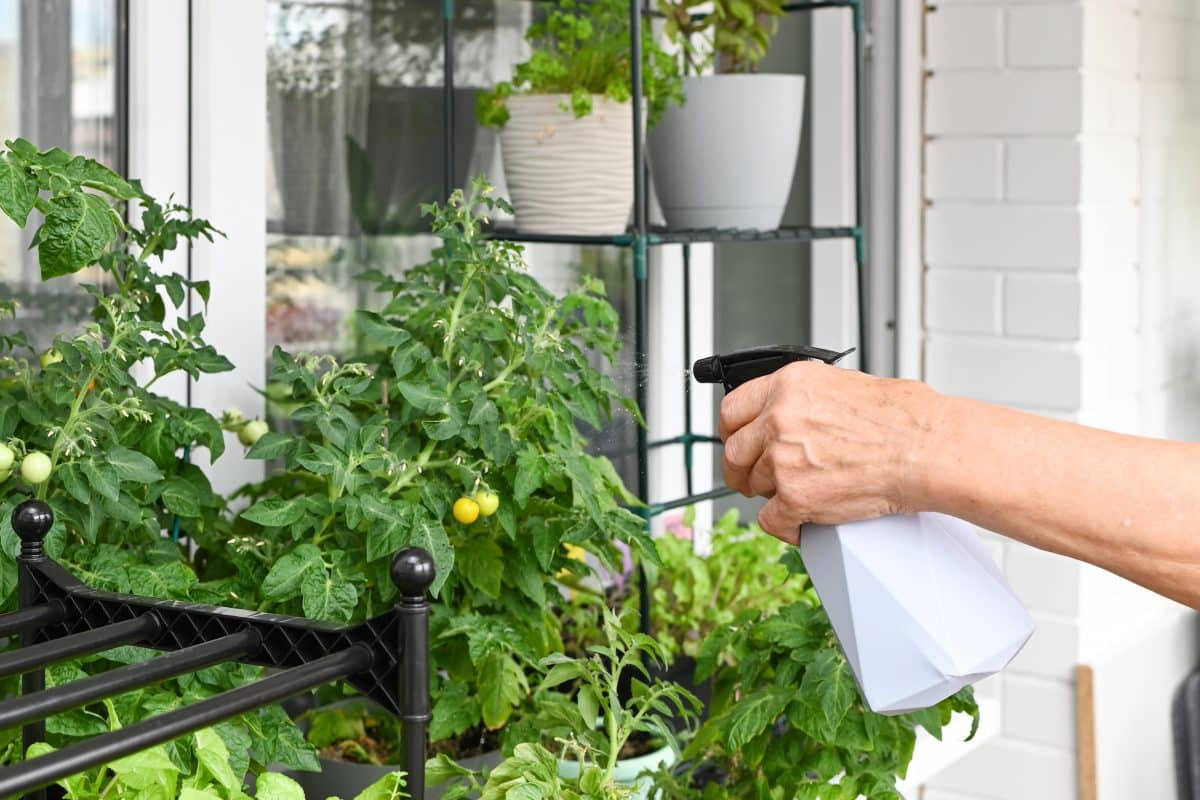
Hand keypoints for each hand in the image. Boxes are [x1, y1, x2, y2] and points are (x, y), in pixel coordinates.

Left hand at [718, 361, 941, 543]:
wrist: (926, 448)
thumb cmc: (902, 418)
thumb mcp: (842, 385)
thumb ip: (803, 399)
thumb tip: (789, 411)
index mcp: (787, 385)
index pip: (732, 410)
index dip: (732, 432)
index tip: (736, 443)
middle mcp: (778, 418)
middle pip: (734, 452)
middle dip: (743, 469)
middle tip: (755, 479)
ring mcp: (783, 459)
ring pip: (755, 486)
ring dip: (774, 494)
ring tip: (803, 493)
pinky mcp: (795, 497)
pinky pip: (771, 520)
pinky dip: (787, 526)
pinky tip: (804, 522)